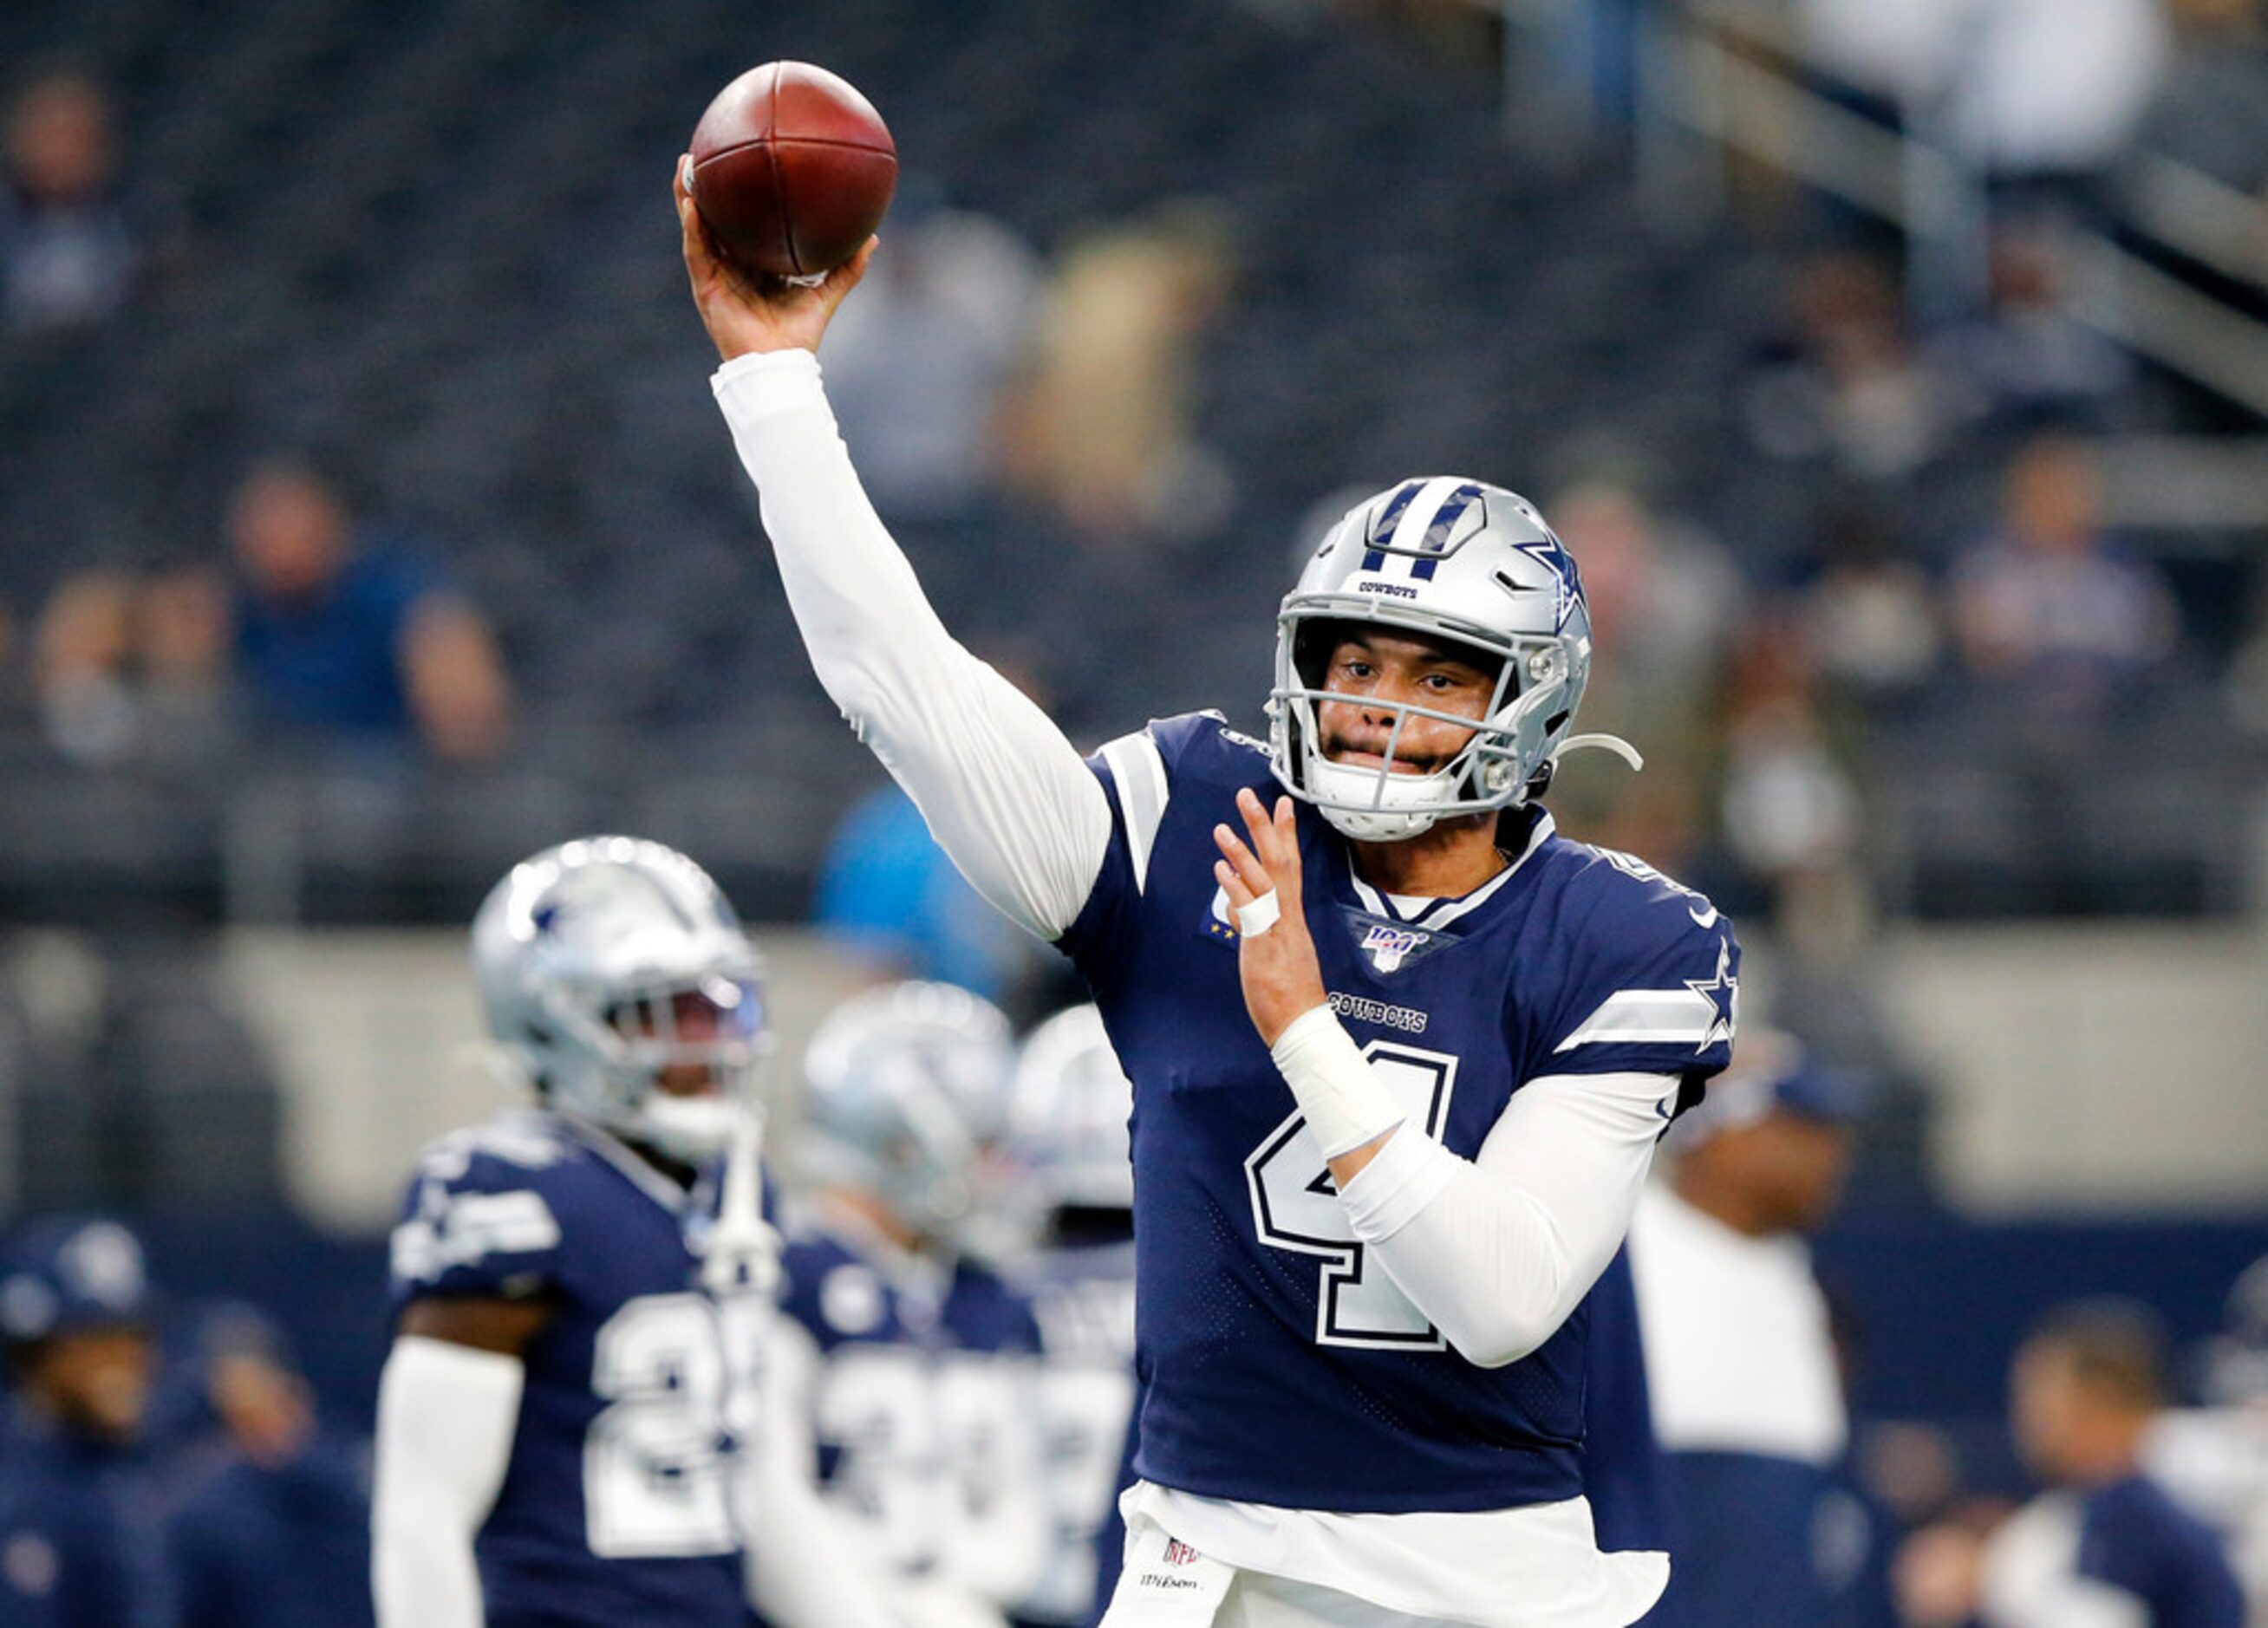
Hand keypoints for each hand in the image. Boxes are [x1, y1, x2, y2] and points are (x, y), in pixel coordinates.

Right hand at [675, 157, 874, 362]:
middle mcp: (730, 266)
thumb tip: (872, 237)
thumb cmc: (799, 335)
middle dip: (705, 187)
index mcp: (753, 264)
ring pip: (696, 228)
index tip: (740, 163)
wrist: (779, 365)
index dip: (737, 197)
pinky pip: (697, 252)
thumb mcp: (827, 293)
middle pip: (713, 219)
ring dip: (687, 197)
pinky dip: (693, 227)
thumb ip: (848, 266)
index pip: (741, 224)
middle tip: (702, 153)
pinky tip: (692, 204)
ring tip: (685, 166)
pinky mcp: (705, 288)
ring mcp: (714, 276)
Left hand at [1214, 788, 1328, 1047]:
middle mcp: (1288, 918)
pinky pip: (1251, 913)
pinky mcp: (1264, 948)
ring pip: (1263, 883)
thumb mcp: (1270, 953)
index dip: (1285, 835)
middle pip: (1280, 862)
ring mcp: (1277, 932)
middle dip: (1264, 827)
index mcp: (1292, 918)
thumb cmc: (1289, 996)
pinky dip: (1236, 889)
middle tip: (1250, 796)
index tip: (1282, 805)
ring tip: (1222, 828)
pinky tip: (1220, 871)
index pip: (1290, 867)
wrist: (1303, 1027)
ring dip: (1242, 853)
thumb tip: (1236, 910)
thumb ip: (1253, 927)